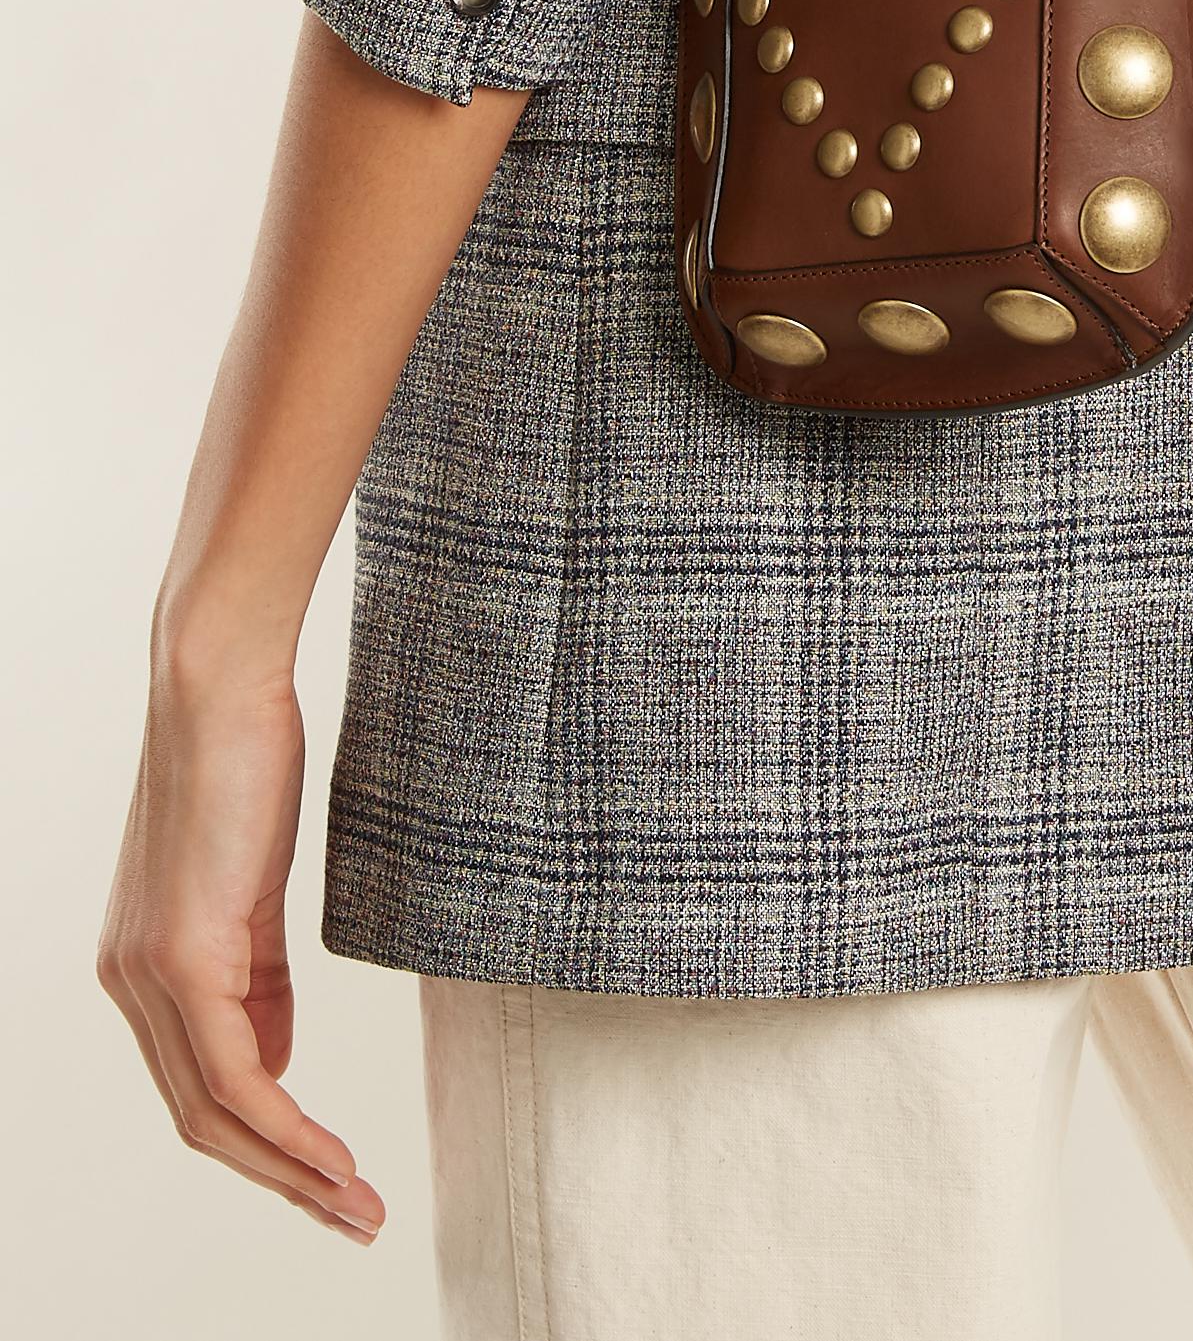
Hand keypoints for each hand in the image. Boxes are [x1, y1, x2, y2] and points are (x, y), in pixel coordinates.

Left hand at [98, 656, 383, 1243]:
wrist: (219, 681)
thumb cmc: (246, 756)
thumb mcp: (254, 885)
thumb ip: (258, 972)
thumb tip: (274, 1058)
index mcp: (144, 967)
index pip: (199, 1086)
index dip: (265, 1143)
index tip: (331, 1176)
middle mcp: (130, 983)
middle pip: (201, 1122)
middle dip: (283, 1182)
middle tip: (355, 1217)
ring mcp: (149, 974)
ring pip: (215, 1115)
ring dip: (292, 1173)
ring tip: (358, 1205)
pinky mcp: (182, 956)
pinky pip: (234, 1077)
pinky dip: (286, 1131)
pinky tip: (332, 1157)